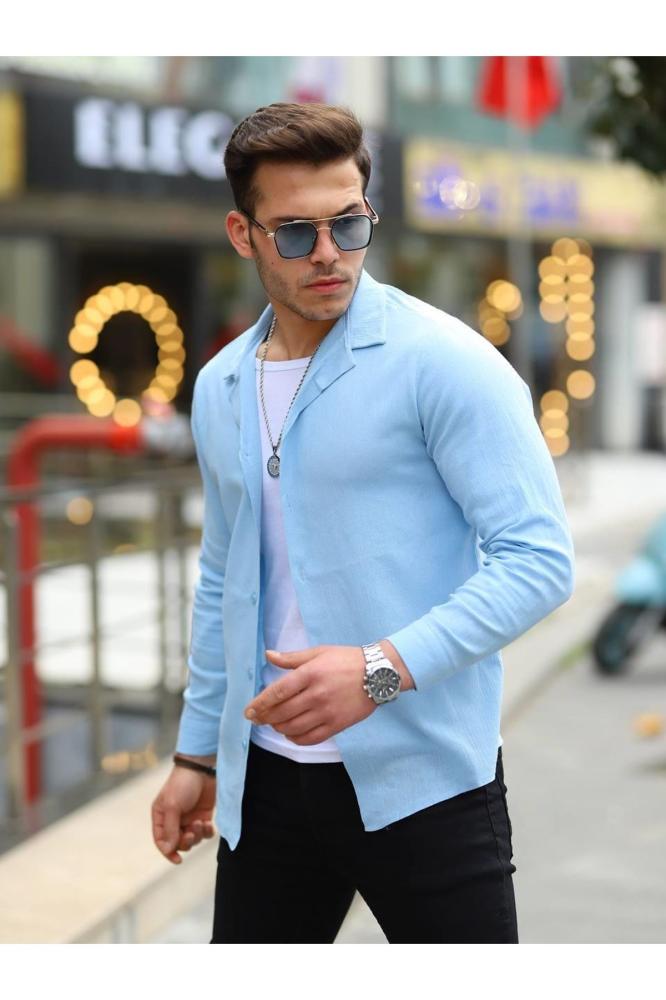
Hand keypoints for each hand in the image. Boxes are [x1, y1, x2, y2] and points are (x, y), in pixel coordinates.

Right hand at [151, 766, 215, 864]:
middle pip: (178, 843)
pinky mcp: (203, 815)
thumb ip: (170, 829)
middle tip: (191, 832)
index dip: (168, 852)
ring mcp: (190, 818)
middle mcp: (174, 820)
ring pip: (193, 839)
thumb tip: (169, 850)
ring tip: (200, 823)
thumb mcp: (172, 806)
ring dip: (197, 835)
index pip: (161, 841)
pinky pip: (205, 833)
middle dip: (186, 842)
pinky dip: (207, 832)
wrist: (202, 768)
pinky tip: (208, 824)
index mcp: (161, 816)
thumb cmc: (182, 784)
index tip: (178, 859)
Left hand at [244, 644, 378, 745]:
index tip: (248, 711)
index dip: (260, 704)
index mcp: (310, 673)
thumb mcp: (319, 652)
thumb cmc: (346, 659)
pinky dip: (296, 739)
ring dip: (278, 728)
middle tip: (257, 719)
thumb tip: (269, 655)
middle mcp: (317, 694)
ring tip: (274, 724)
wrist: (378, 673)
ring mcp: (327, 712)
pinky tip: (291, 733)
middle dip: (265, 718)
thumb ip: (292, 657)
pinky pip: (311, 738)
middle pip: (282, 713)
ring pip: (293, 728)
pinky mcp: (337, 725)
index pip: (277, 692)